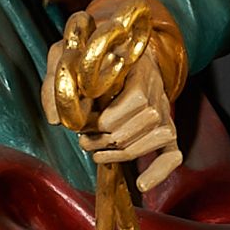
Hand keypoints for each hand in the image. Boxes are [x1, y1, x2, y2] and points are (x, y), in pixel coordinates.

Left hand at [41, 0, 182, 196]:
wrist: (120, 45)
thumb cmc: (92, 51)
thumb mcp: (69, 53)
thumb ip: (57, 79)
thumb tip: (57, 121)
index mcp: (137, 66)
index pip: (138, 97)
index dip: (113, 116)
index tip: (90, 123)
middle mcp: (157, 87)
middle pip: (148, 119)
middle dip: (112, 137)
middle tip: (85, 139)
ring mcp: (164, 108)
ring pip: (158, 135)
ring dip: (124, 152)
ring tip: (97, 153)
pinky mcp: (164, 127)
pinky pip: (172, 153)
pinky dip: (160, 171)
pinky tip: (141, 184)